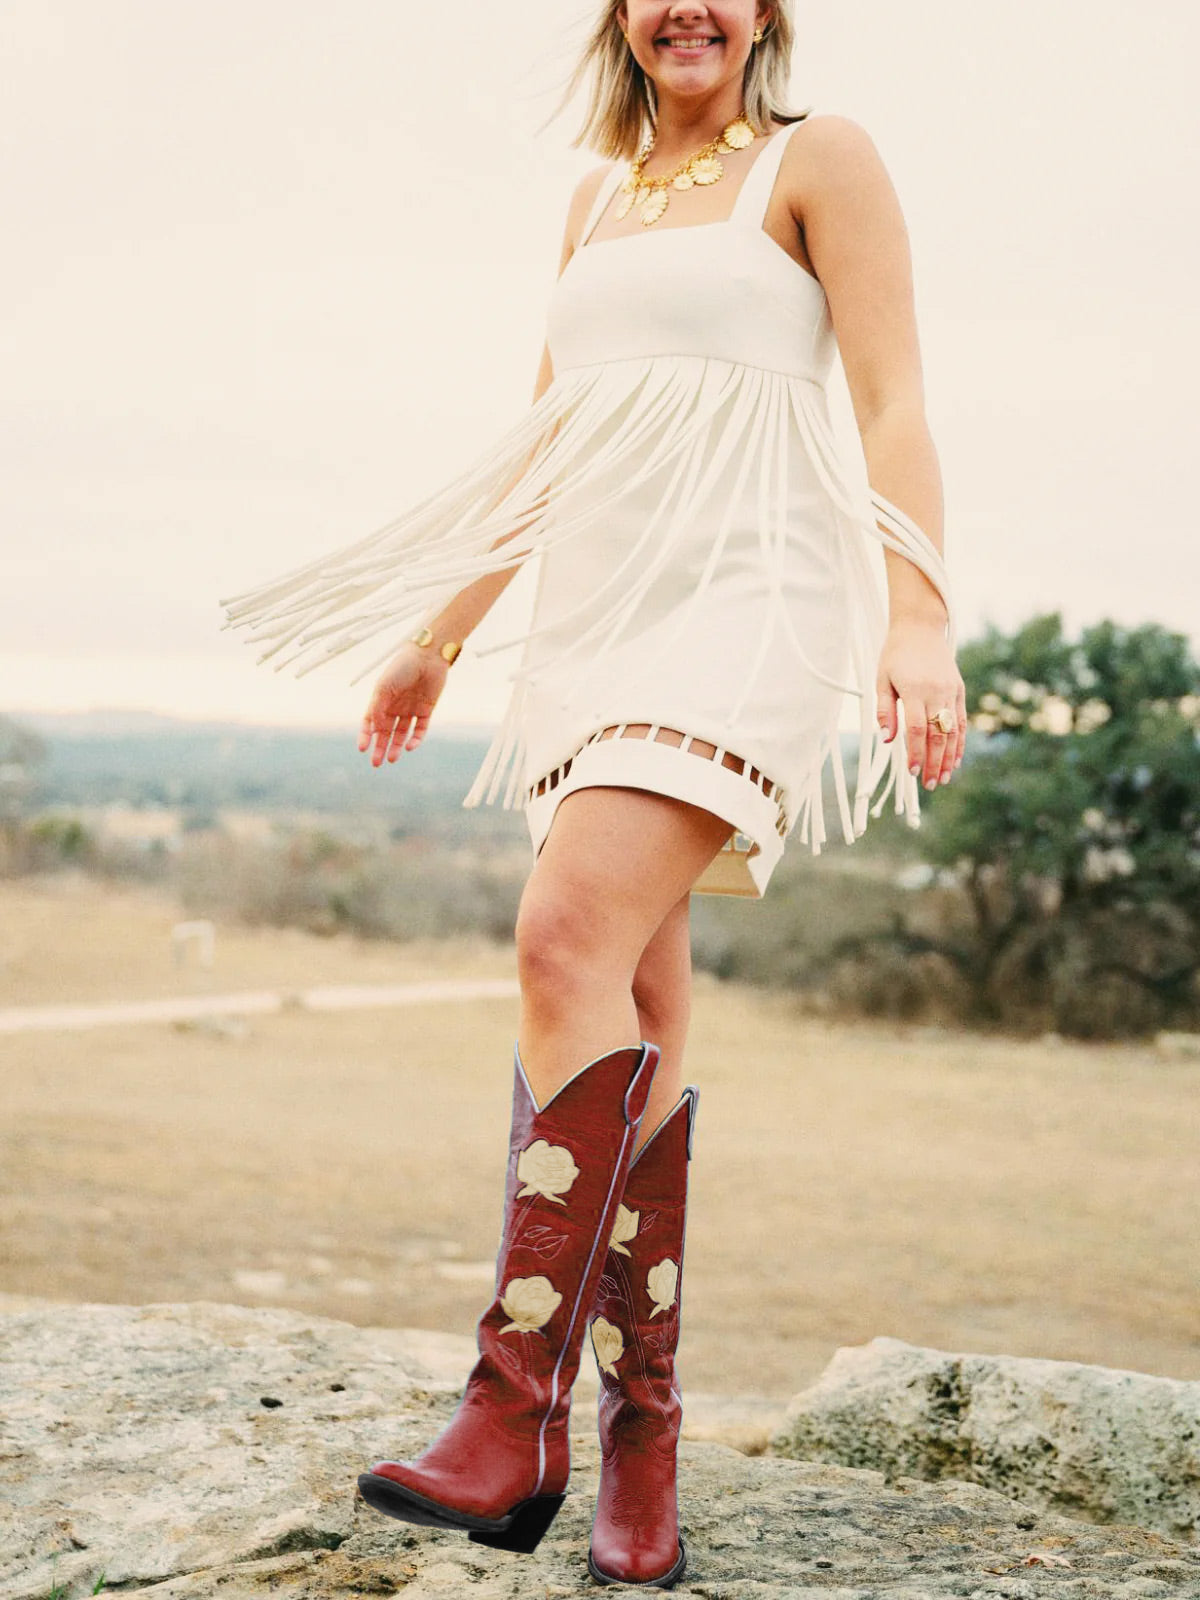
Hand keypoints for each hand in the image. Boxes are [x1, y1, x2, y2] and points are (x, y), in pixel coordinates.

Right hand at [357, 642, 448, 767]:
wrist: (428, 656)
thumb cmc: (402, 667)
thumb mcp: (384, 687)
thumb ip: (378, 708)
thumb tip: (375, 730)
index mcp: (381, 699)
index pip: (370, 722)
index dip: (366, 736)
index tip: (362, 749)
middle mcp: (394, 706)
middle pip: (385, 732)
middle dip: (380, 747)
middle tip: (376, 763)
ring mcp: (410, 709)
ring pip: (401, 734)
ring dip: (396, 747)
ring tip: (391, 759)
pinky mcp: (426, 710)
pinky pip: (419, 729)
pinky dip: (415, 739)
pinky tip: (410, 747)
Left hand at [875, 619, 965, 788]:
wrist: (920, 627)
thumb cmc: (895, 654)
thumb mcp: (881, 679)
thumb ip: (884, 710)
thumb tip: (887, 740)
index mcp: (914, 690)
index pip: (917, 729)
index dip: (915, 753)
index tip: (912, 772)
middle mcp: (936, 692)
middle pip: (937, 735)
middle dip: (933, 762)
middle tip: (928, 785)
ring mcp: (950, 691)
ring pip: (952, 731)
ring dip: (949, 757)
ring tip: (943, 779)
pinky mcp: (958, 690)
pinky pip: (961, 720)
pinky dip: (959, 742)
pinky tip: (955, 759)